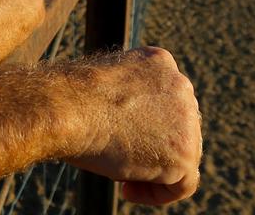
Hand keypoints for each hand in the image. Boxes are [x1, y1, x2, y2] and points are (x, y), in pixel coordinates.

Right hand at [66, 46, 201, 206]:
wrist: (67, 108)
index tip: (122, 137)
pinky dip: (158, 193)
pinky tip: (128, 190)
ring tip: (119, 176)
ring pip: (181, 155)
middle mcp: (180, 85)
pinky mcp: (184, 152)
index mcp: (160, 62)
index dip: (148, 125)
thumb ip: (126, 100)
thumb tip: (125, 125)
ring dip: (153, 171)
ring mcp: (187, 118)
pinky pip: (183, 183)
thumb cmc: (70, 98)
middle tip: (122, 161)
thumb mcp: (103, 87)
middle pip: (180, 127)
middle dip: (153, 147)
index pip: (167, 100)